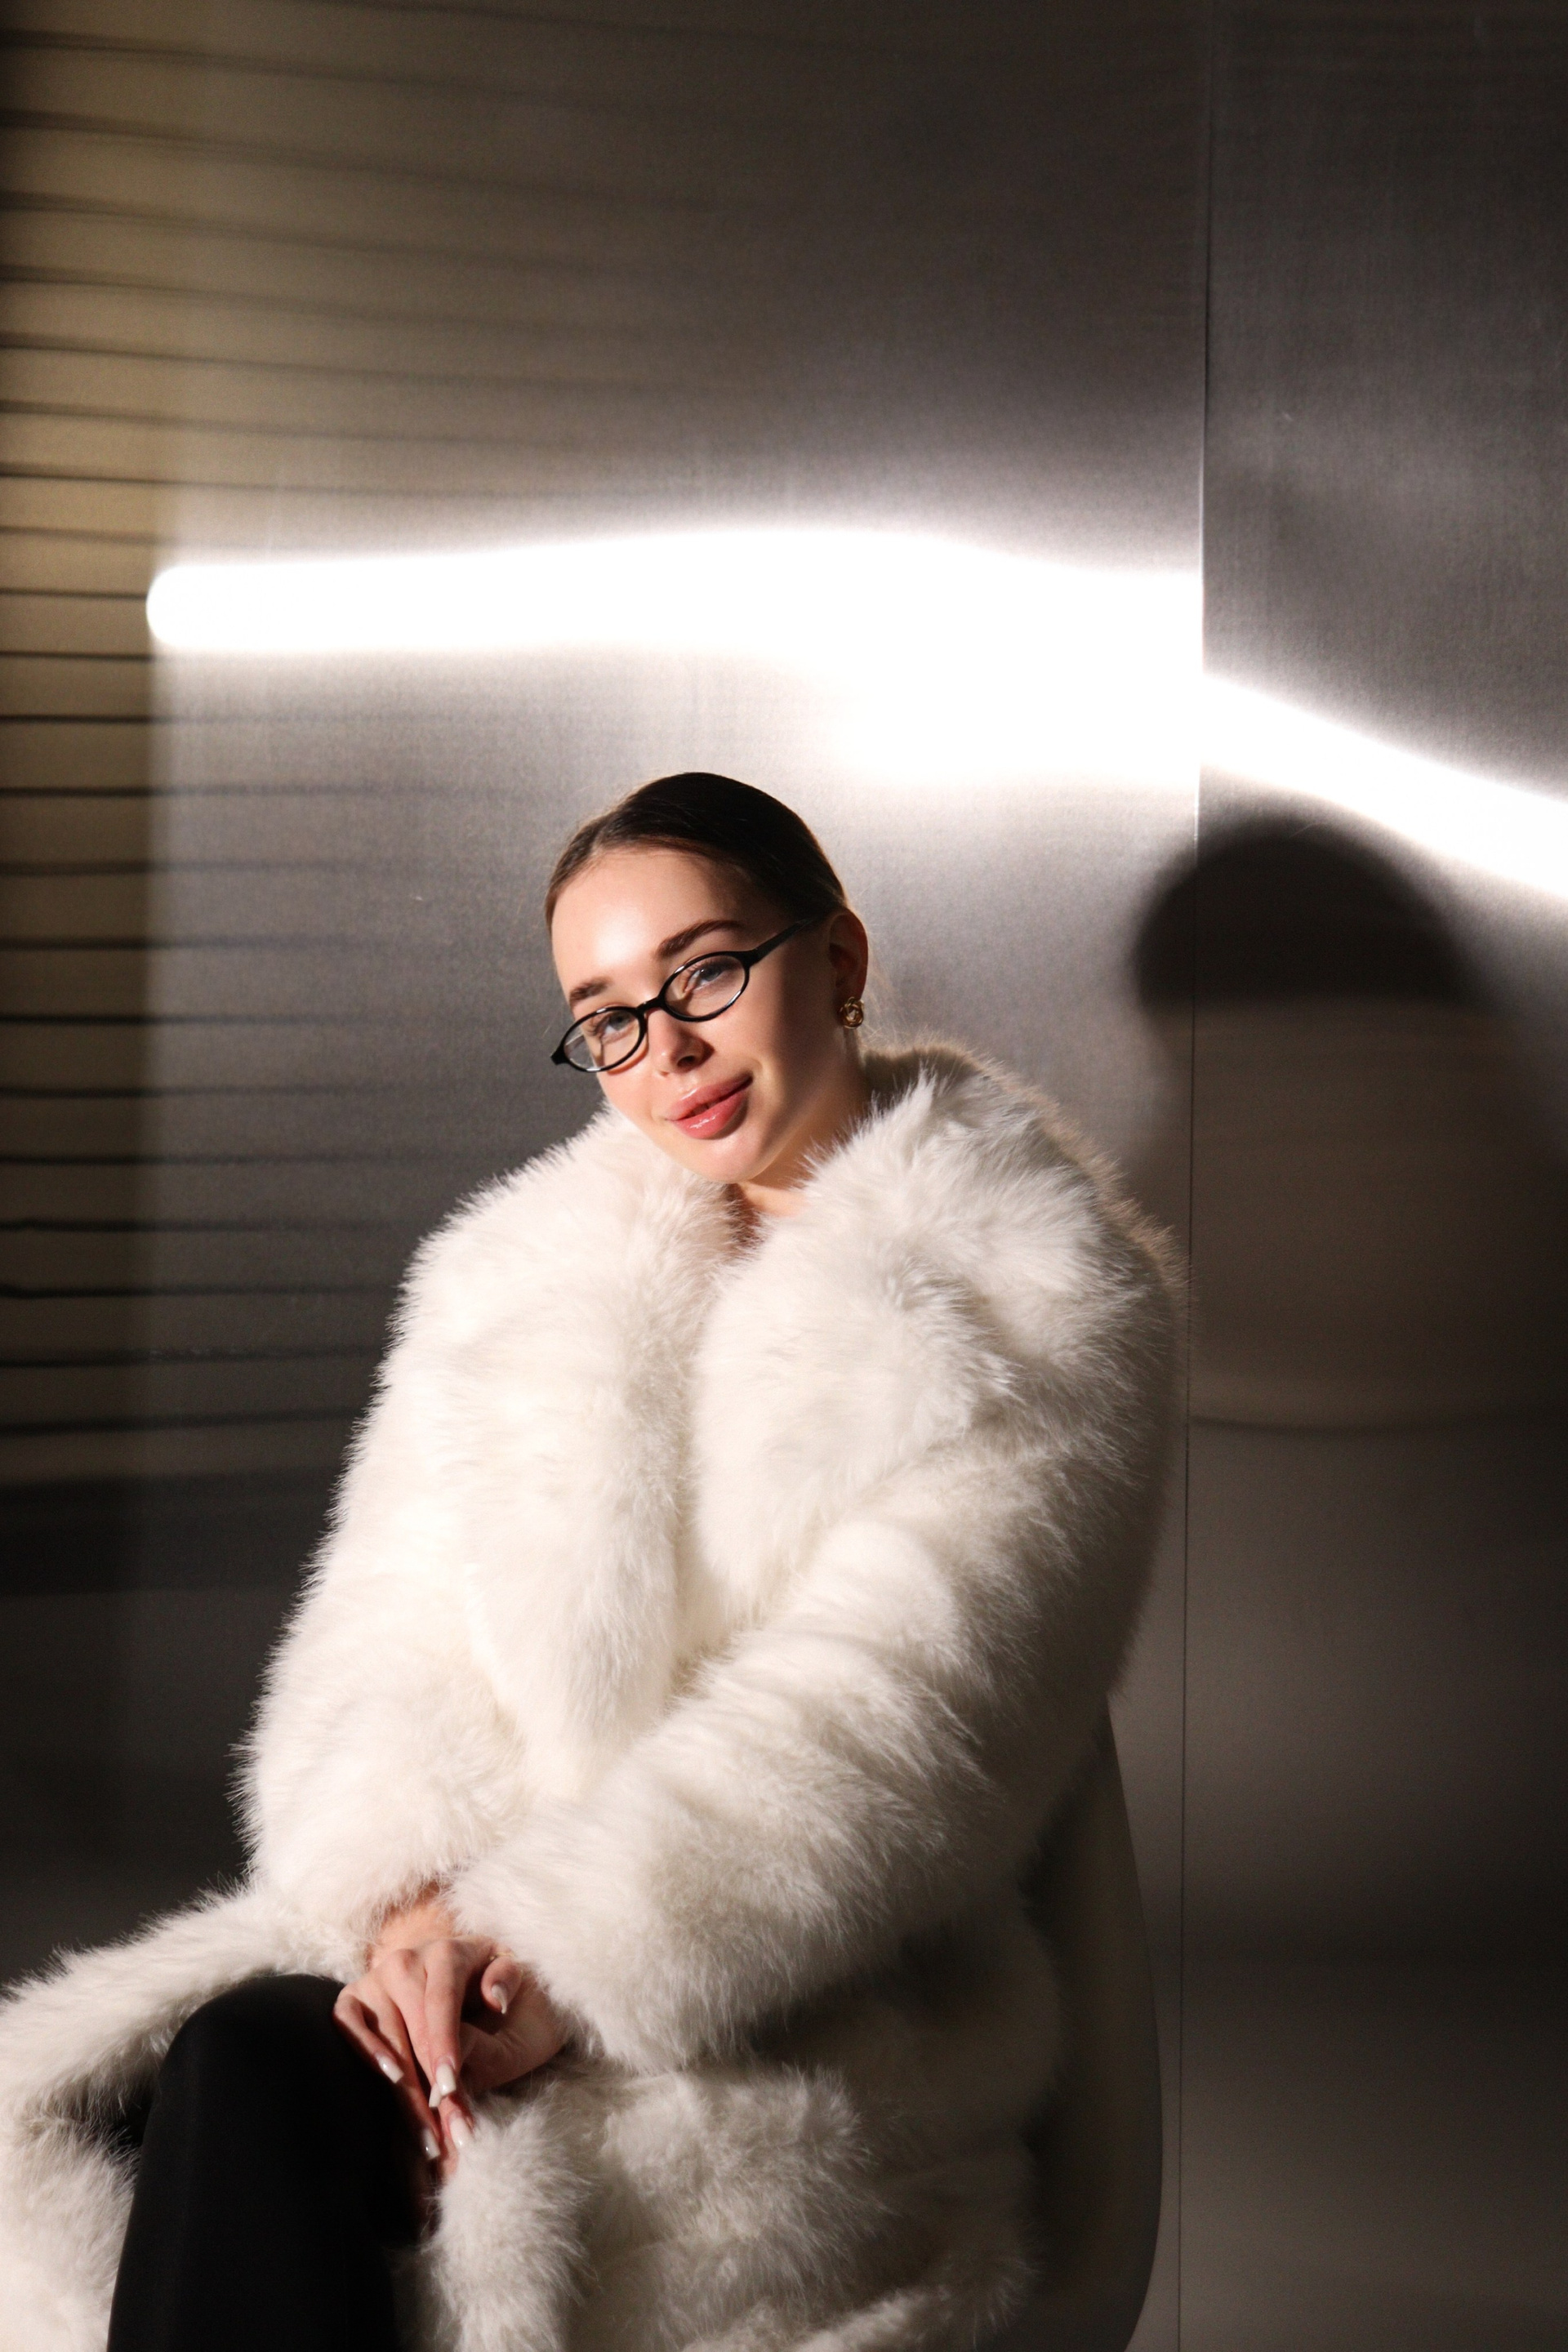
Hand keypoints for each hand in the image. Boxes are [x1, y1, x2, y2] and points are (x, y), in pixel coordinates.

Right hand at [332, 1890, 569, 2175]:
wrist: (477, 1986)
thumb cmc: (506, 1990)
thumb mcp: (521, 1985)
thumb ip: (507, 1988)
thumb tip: (493, 2000)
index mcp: (450, 1951)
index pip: (440, 1999)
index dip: (443, 2044)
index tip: (450, 2087)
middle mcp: (407, 1959)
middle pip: (411, 2026)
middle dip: (430, 2085)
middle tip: (450, 2133)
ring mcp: (377, 1977)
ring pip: (382, 2035)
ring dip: (404, 2092)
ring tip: (428, 2137)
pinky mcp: (355, 1998)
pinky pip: (346, 2022)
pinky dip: (363, 2050)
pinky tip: (389, 2082)